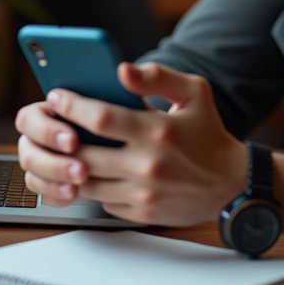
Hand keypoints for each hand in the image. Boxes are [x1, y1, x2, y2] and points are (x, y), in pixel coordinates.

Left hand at [16, 62, 245, 225]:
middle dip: (60, 138)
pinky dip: (91, 187)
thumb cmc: (209, 133)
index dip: (72, 106)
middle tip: (51, 125)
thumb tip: (121, 70)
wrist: (232, 184)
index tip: (57, 97)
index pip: (101, 117)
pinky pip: (102, 202)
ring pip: (86, 182)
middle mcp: (148, 165)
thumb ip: (157, 76)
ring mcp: (143, 193)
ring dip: (69, 166)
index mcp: (158, 131)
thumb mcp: (194, 93)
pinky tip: (87, 171)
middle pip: (84, 153)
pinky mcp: (142, 214)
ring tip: (64, 149)